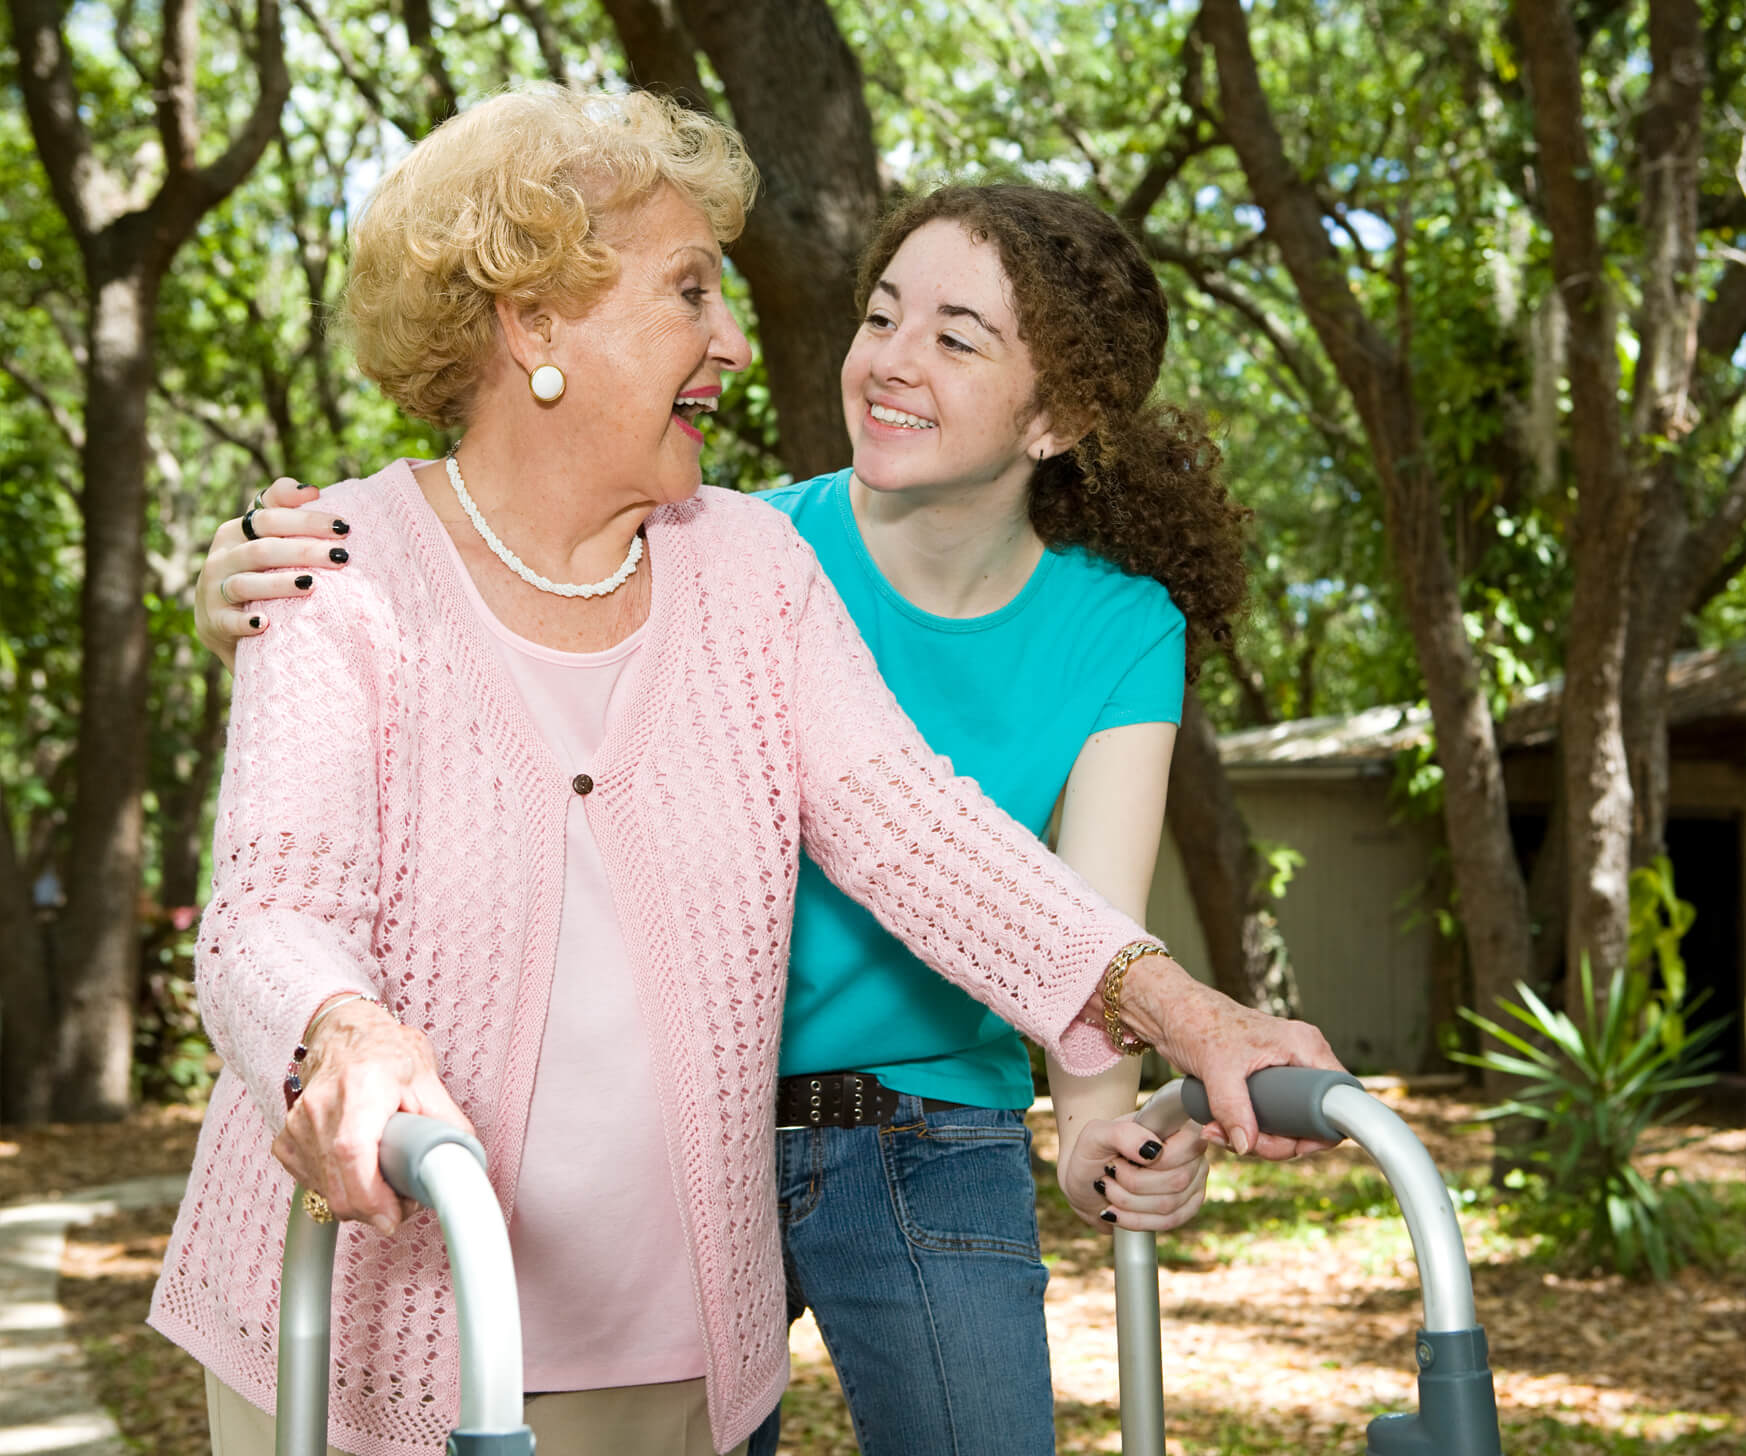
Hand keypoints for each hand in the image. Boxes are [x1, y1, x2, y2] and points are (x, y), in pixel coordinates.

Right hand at [195, 477, 351, 668]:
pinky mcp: (214, 622)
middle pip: (264, 549)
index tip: (343, 526)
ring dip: (279, 584)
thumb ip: (280, 510)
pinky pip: (229, 621)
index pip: (270, 517)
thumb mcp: (260, 538)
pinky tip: (265, 623)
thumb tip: (312, 490)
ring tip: (312, 584)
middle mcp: (223, 556)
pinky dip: (245, 623)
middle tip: (341, 557)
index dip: (305, 519)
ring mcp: (215, 589)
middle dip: (304, 551)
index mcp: (236, 532)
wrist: (219, 621)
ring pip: (247, 583)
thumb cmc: (252, 571)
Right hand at [270, 999, 475, 1235]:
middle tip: (403, 1199)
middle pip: (337, 1185)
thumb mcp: (429, 1082)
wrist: (346, 1036)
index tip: (395, 1215)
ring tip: (384, 1177)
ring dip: (358, 1201)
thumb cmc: (388, 1053)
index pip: (352, 1151)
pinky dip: (337, 1190)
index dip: (372, 1196)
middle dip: (375, 1208)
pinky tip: (358, 1170)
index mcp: (361, 1085)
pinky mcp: (286, 1142)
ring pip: (325, 1193)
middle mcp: (320, 1106)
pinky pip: (312, 1186)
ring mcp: (297, 1125)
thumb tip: (464, 1165)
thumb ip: (447, 1125)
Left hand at [1060, 1115, 1206, 1231]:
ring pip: (1170, 1204)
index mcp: (1175, 1125)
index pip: (1190, 1144)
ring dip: (1129, 1201)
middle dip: (1132, 1182)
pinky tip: (1116, 1211)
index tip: (1122, 1159)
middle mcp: (1191, 1152)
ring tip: (1109, 1188)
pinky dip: (1135, 1219)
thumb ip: (1123, 1134)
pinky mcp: (1186, 1208)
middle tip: (1110, 1171)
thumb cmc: (1093, 1151)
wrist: (1086, 1181)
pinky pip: (1170, 1221)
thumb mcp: (1096, 1135)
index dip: (1158, 1159)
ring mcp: (1193, 1181)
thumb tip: (1154, 1150)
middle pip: (1177, 1179)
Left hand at [1119, 955, 1344, 1161]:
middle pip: (1310, 1121)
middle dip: (1277, 1141)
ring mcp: (1281, 1074)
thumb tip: (1246, 1145)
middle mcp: (1299, 1060)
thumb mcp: (1218, 1068)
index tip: (1292, 1144)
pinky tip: (1217, 1128)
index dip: (1321, 1130)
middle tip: (1243, 1142)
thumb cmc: (1198, 1022)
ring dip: (1255, 1140)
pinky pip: (1267, 1120)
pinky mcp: (1262, 1086)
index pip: (1337, 1099)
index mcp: (1304, 1047)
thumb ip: (1232, 1108)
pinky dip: (1245, 1131)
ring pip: (1286, 1125)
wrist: (1169, 1013)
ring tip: (1216, 1132)